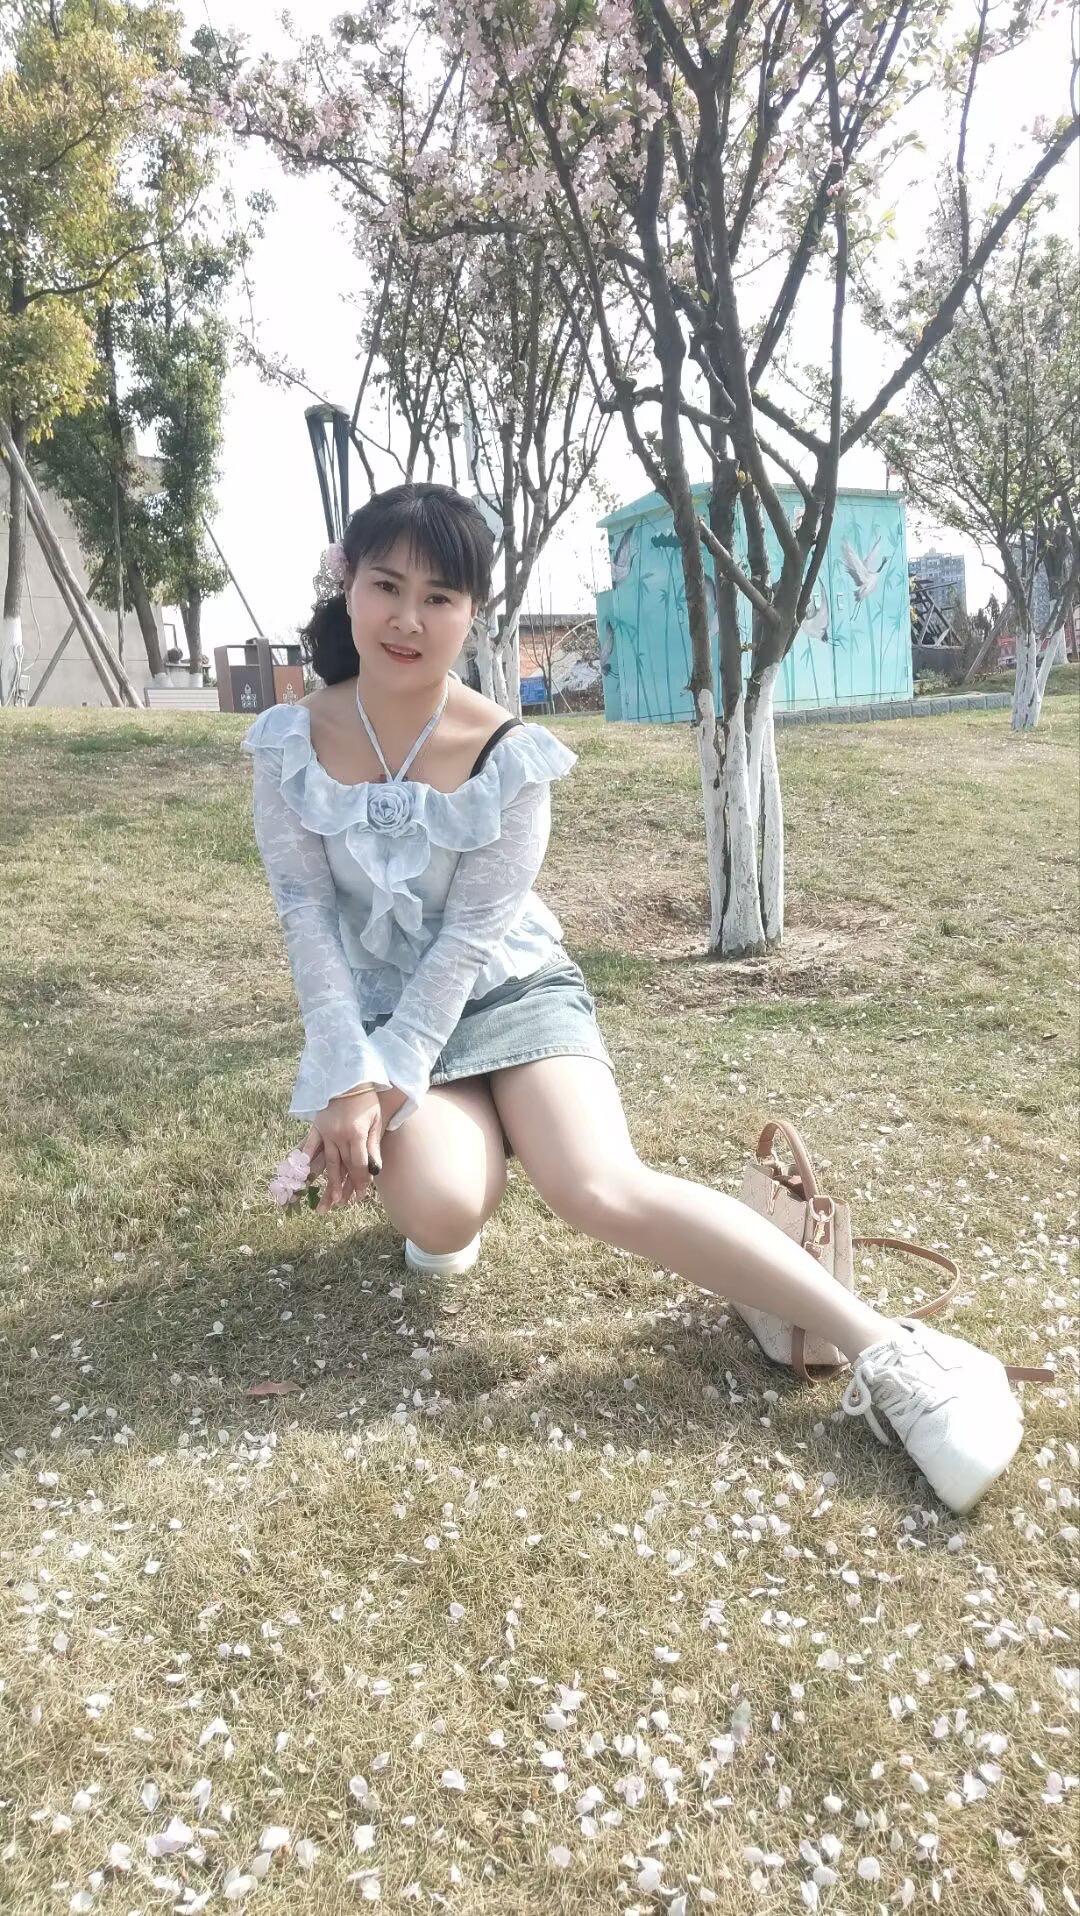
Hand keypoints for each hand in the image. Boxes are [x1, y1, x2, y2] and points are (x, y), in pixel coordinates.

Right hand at [301, 1090, 383, 1211]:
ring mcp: (325, 1131)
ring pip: (326, 1162)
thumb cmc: (367, 1101)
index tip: (362, 1195)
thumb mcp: (375, 1121)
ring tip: (328, 1200)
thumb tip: (374, 1170)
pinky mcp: (316, 1127)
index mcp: (356, 1133)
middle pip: (343, 1166)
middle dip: (345, 1187)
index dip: (361, 1181)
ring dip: (328, 1182)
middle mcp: (339, 1134)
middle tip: (346, 1204)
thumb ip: (373, 1146)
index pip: (359, 1164)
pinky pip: (309, 1147)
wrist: (350, 1078)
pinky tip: (302, 1175)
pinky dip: (305, 1161)